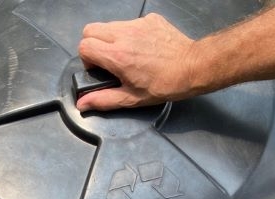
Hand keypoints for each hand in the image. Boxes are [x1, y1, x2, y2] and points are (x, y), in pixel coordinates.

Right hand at [76, 13, 198, 110]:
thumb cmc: (164, 85)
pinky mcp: (149, 19)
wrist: (192, 67)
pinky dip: (130, 34)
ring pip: (109, 25)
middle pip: (90, 30)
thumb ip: (103, 99)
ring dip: (110, 39)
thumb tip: (82, 103)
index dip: (87, 59)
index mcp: (117, 56)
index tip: (99, 69)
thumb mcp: (132, 98)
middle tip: (106, 60)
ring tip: (126, 55)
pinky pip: (130, 23)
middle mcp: (124, 35)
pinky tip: (142, 47)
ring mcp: (137, 24)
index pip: (84, 46)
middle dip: (92, 45)